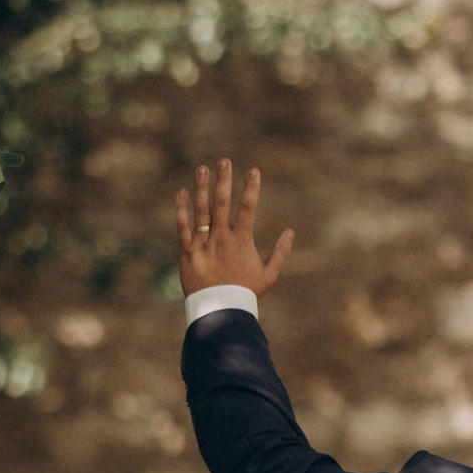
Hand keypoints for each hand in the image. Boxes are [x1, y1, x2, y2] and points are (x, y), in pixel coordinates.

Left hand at [174, 158, 293, 298]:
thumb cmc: (246, 293)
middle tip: (224, 161)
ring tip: (202, 168)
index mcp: (241, 242)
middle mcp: (221, 239)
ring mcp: (203, 244)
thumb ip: (280, 253)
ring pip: (201, 211)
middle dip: (224, 180)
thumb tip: (290, 232)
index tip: (253, 170)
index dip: (251, 188)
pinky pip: (183, 227)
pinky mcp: (187, 252)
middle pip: (222, 204)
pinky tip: (182, 192)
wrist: (220, 311)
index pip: (248, 209)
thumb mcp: (268, 275)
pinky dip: (182, 209)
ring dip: (201, 188)